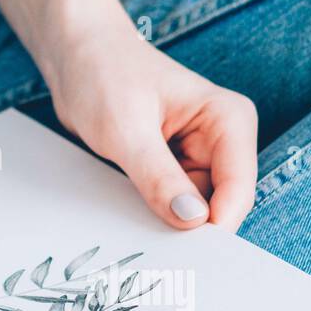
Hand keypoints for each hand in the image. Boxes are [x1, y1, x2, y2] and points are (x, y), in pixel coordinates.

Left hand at [44, 4, 257, 231]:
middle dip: (189, 228)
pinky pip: (169, 203)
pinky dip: (151, 213)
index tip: (184, 257)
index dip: (214, 226)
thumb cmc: (101, 72)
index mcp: (228, 119)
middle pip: (219, 205)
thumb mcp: (125, 129)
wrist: (73, 53)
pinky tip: (128, 216)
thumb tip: (192, 222)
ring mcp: (196, 155)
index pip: (237, 188)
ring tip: (132, 228)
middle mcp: (220, 139)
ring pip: (193, 210)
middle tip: (153, 253)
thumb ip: (158, 176)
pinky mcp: (170, 166)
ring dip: (166, 223)